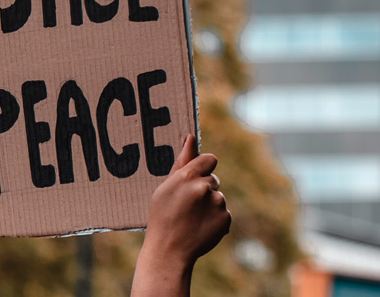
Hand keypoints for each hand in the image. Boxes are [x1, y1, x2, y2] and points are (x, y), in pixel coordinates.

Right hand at [131, 134, 230, 296]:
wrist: (169, 251)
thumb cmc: (162, 216)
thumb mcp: (165, 188)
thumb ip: (181, 162)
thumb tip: (190, 138)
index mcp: (187, 176)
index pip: (209, 159)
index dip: (203, 168)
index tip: (194, 179)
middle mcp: (204, 187)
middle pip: (212, 179)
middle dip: (203, 189)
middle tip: (186, 206)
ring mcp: (217, 204)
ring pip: (218, 196)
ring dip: (209, 205)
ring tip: (191, 219)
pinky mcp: (226, 219)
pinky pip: (223, 212)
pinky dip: (215, 219)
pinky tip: (200, 227)